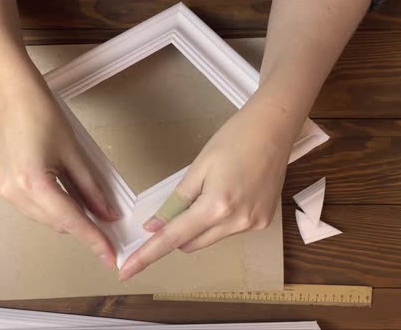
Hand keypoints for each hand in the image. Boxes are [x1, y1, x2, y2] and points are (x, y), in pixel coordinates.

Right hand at [0, 88, 118, 269]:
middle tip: (106, 224)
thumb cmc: (43, 117)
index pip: (70, 221)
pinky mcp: (4, 188)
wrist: (16, 99)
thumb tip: (106, 214)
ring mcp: (6, 192)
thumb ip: (91, 189)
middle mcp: (15, 193)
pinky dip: (53, 208)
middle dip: (83, 227)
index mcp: (33, 183)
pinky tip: (66, 197)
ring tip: (87, 204)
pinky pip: (34, 209)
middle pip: (58, 224)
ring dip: (67, 217)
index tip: (109, 255)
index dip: (93, 239)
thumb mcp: (75, 155)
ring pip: (46, 220)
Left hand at [119, 93, 298, 280]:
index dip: (147, 255)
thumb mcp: (198, 168)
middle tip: (178, 205)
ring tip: (213, 189)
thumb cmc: (233, 140)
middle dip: (177, 233)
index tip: (127, 271)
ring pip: (211, 238)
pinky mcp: (263, 222)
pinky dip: (220, 220)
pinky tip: (230, 193)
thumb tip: (155, 227)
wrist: (273, 129)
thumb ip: (176, 202)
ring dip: (200, 225)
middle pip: (191, 244)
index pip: (173, 238)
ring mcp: (253, 225)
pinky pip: (229, 230)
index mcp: (216, 206)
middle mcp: (237, 222)